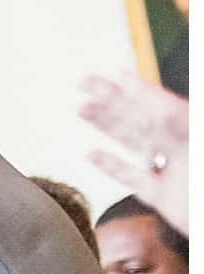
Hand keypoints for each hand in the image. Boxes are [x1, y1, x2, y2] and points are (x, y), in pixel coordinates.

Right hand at [81, 72, 188, 231]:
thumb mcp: (196, 139)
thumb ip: (184, 122)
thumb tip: (165, 104)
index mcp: (194, 134)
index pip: (163, 106)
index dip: (140, 90)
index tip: (116, 74)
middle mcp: (185, 149)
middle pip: (144, 119)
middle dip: (113, 100)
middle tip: (84, 81)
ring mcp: (174, 173)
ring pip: (136, 144)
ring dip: (108, 126)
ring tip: (81, 109)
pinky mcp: (166, 200)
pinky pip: (136, 181)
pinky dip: (113, 167)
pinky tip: (92, 153)